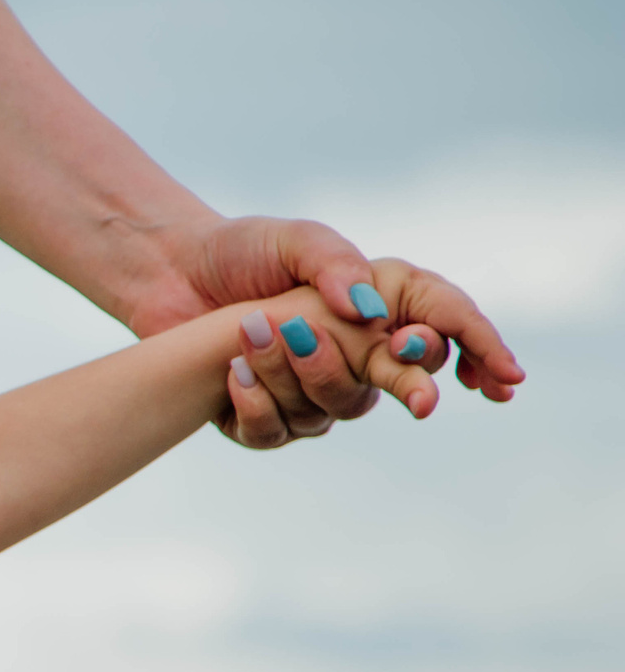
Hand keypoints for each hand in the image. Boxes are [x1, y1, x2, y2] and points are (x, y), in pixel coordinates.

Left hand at [136, 215, 524, 448]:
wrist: (169, 275)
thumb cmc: (240, 250)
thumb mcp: (293, 240)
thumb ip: (334, 264)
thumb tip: (367, 311)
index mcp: (382, 303)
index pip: (449, 328)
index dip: (483, 354)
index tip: (503, 379)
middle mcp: (358, 352)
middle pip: (402, 380)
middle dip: (404, 380)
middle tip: (399, 371)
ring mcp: (314, 387)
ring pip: (336, 408)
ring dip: (300, 374)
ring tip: (254, 328)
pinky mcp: (268, 414)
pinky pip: (275, 431)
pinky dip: (253, 405)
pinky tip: (232, 373)